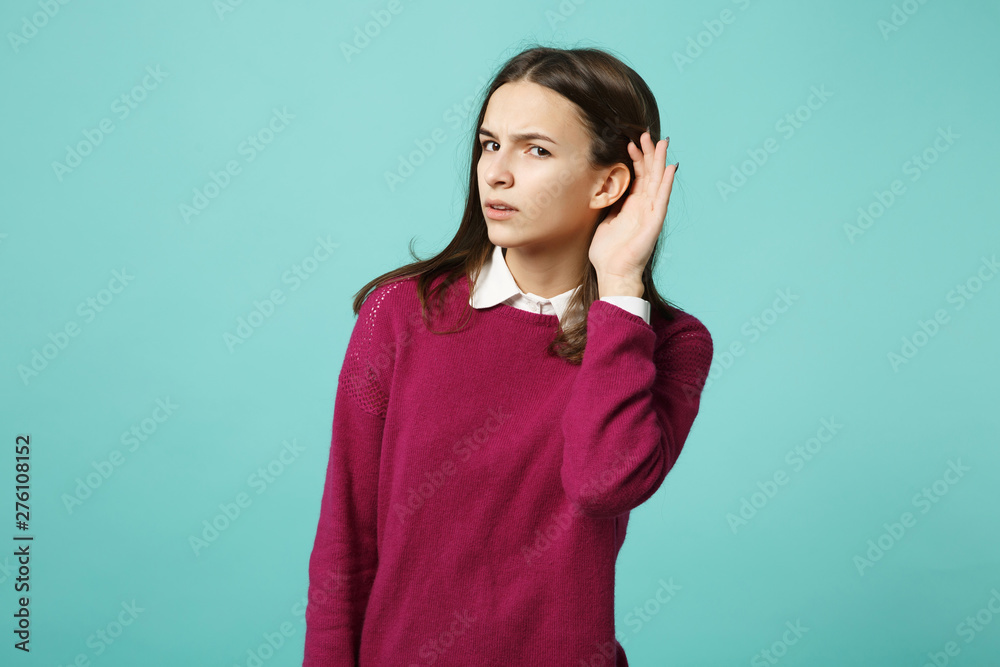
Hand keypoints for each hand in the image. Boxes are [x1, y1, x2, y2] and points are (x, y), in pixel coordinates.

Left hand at [589, 131, 676, 294]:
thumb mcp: (605, 220)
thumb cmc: (608, 252)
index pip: (638, 176)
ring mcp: (651, 214)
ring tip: (661, 142)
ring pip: (658, 182)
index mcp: (632, 205)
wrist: (613, 273)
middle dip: (648, 153)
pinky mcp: (654, 223)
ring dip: (659, 161)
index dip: (636, 158)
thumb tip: (607, 188)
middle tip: (645, 133)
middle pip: (650, 174)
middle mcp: (644, 207)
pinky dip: (666, 183)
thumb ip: (611, 204)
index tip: (631, 140)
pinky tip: (670, 168)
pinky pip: (662, 199)